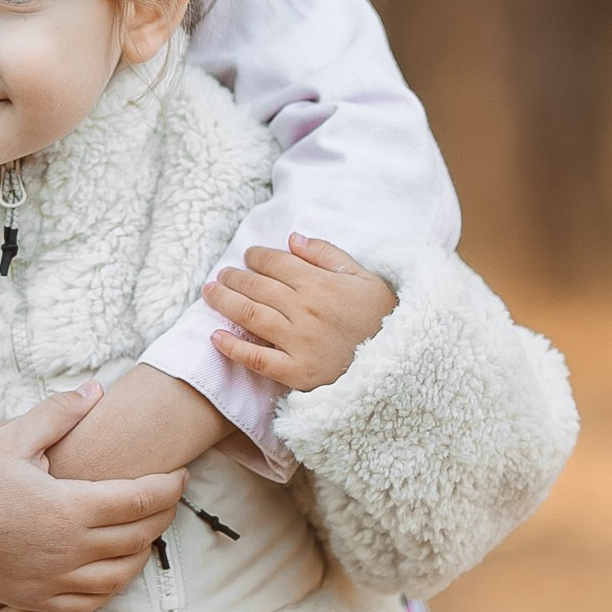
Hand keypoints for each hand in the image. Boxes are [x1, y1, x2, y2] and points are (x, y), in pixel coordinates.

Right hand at [0, 381, 185, 611]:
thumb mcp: (12, 436)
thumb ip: (58, 412)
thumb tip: (95, 389)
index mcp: (69, 508)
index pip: (139, 500)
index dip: (167, 485)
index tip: (178, 471)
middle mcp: (67, 550)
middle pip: (137, 538)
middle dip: (161, 517)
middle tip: (168, 498)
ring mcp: (50, 580)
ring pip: (117, 578)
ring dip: (139, 557)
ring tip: (144, 535)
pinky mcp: (31, 598)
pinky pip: (84, 605)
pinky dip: (106, 590)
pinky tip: (109, 573)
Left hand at [205, 233, 396, 390]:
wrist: (401, 364)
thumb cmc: (383, 317)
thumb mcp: (365, 277)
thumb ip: (327, 255)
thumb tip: (292, 239)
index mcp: (321, 284)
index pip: (276, 263)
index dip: (257, 257)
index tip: (248, 256)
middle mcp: (305, 310)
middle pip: (257, 288)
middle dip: (235, 277)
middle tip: (222, 274)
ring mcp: (299, 342)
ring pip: (250, 316)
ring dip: (224, 302)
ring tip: (210, 292)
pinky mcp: (297, 373)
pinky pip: (257, 359)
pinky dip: (233, 347)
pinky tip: (215, 337)